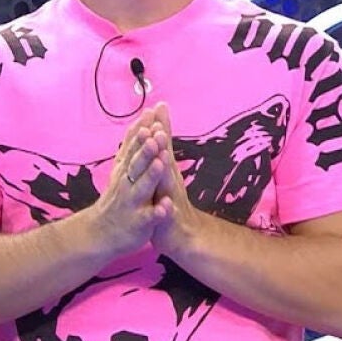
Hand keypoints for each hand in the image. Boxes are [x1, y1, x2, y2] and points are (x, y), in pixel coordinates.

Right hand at [86, 106, 167, 255]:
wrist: (100, 233)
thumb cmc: (117, 197)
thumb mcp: (122, 169)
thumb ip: (134, 146)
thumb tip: (143, 121)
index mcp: (126, 170)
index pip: (134, 147)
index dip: (142, 131)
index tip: (150, 114)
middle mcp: (127, 183)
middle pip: (137, 163)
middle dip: (147, 149)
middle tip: (156, 134)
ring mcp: (132, 203)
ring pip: (142, 187)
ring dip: (151, 175)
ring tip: (162, 163)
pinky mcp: (138, 223)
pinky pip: (149, 217)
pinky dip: (158, 212)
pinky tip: (167, 207)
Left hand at [148, 102, 205, 257]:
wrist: (183, 235)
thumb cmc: (169, 202)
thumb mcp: (164, 176)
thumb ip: (162, 152)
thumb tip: (159, 129)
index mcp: (165, 170)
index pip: (162, 145)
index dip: (160, 126)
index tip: (158, 105)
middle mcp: (170, 181)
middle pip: (166, 157)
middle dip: (162, 140)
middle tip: (158, 120)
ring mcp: (171, 199)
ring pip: (167, 182)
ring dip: (164, 169)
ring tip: (162, 154)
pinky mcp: (169, 219)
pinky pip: (168, 214)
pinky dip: (167, 209)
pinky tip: (166, 205)